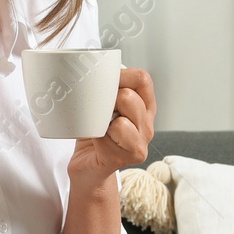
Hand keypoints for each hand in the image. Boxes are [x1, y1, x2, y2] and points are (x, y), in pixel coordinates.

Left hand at [68, 66, 155, 187]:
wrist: (87, 169)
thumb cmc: (94, 134)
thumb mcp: (104, 106)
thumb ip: (107, 87)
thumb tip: (89, 64)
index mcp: (145, 108)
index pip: (142, 79)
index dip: (120, 75)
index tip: (103, 84)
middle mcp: (147, 126)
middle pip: (129, 96)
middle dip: (107, 99)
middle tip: (98, 112)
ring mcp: (138, 144)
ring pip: (122, 118)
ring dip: (103, 119)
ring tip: (99, 128)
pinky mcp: (124, 158)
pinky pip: (110, 134)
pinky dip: (97, 134)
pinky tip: (96, 141)